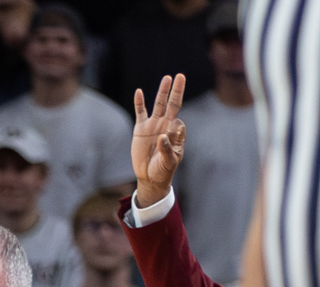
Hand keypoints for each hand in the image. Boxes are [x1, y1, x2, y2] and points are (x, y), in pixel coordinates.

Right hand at [131, 74, 187, 209]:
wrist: (149, 177)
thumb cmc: (163, 170)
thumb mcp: (168, 162)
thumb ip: (167, 149)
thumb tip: (162, 136)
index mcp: (176, 133)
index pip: (179, 123)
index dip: (175, 128)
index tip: (167, 140)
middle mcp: (165, 125)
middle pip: (172, 104)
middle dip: (177, 91)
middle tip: (181, 76)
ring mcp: (153, 125)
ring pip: (158, 104)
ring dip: (162, 91)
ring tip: (167, 78)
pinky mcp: (141, 129)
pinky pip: (140, 112)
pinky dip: (139, 103)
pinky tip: (139, 92)